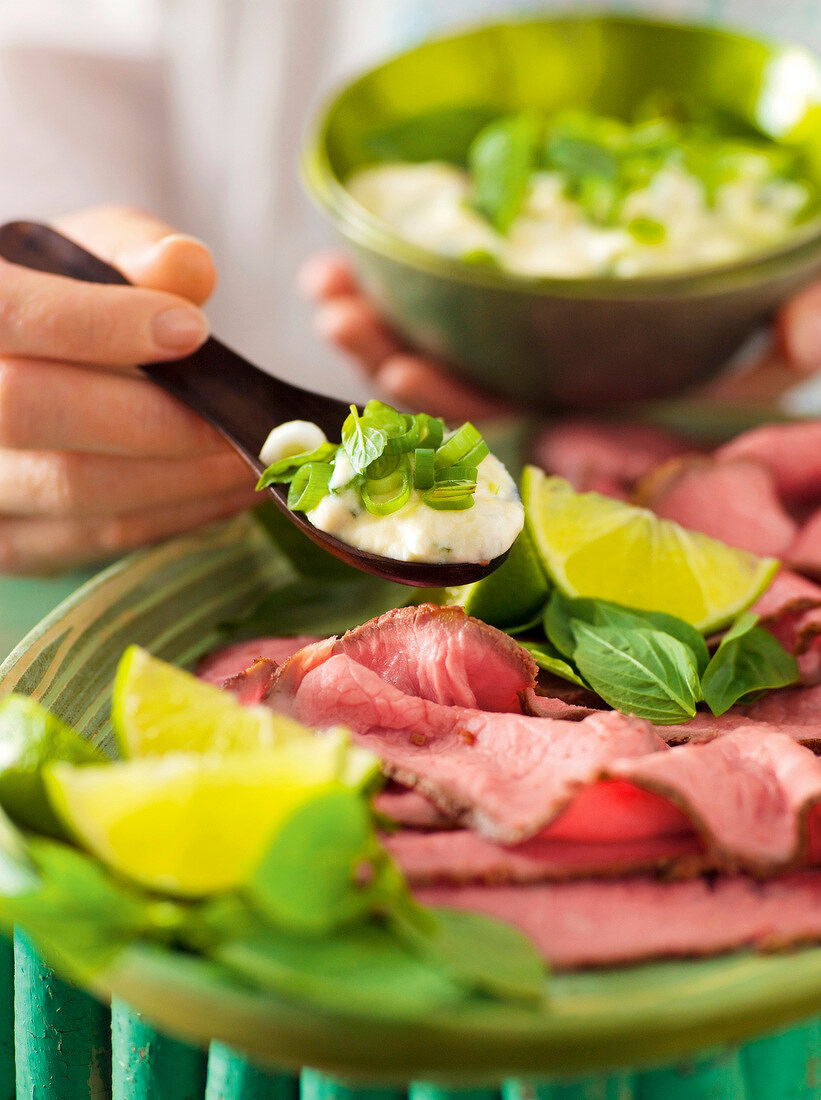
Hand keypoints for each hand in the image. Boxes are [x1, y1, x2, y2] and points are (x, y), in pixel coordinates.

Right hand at [0, 205, 256, 573]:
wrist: (35, 372)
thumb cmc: (67, 299)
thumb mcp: (93, 252)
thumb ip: (134, 249)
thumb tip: (185, 266)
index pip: (12, 315)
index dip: (98, 324)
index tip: (191, 331)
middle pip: (32, 412)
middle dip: (155, 418)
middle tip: (245, 417)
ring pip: (73, 488)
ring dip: (182, 477)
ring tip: (257, 455)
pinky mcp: (10, 543)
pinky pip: (96, 537)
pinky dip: (175, 514)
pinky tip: (229, 490)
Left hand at [301, 251, 820, 411]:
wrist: (741, 314)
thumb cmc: (757, 326)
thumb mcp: (785, 330)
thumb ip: (797, 332)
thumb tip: (804, 337)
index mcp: (598, 414)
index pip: (520, 429)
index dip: (457, 412)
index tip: (403, 368)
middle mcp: (551, 398)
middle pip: (452, 400)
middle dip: (385, 360)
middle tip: (335, 313)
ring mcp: (524, 364)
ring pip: (433, 361)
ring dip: (372, 330)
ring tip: (325, 288)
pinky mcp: (506, 326)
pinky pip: (436, 322)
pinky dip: (390, 299)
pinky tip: (348, 267)